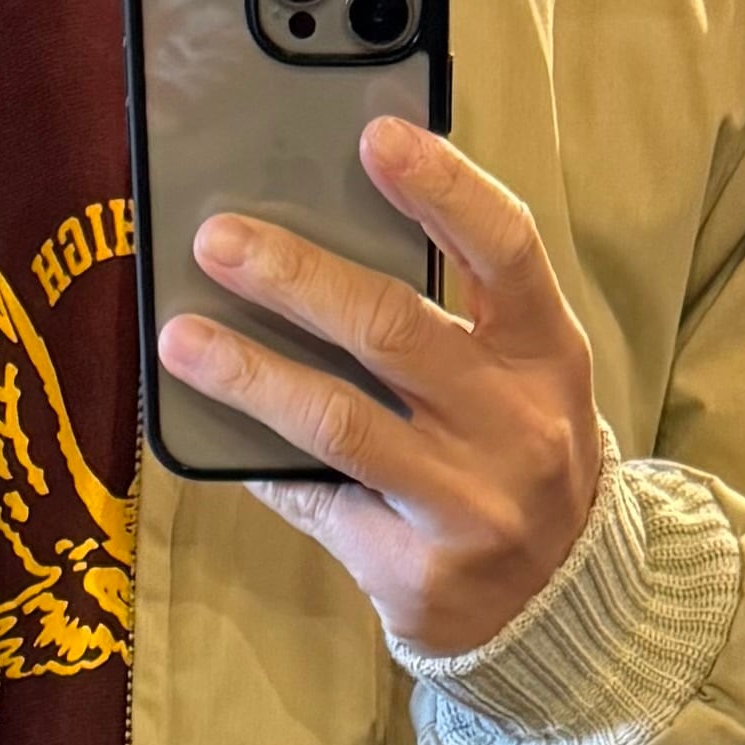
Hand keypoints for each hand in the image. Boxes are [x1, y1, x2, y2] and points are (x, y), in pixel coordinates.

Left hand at [155, 117, 605, 654]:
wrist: (562, 609)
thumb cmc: (521, 459)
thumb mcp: (524, 378)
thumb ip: (458, 313)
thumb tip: (323, 241)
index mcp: (546, 356)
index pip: (503, 251)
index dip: (442, 187)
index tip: (374, 135)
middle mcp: (514, 426)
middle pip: (394, 330)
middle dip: (297, 277)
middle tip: (219, 240)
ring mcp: (467, 505)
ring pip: (339, 423)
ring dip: (250, 373)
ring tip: (183, 339)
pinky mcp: (417, 571)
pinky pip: (317, 501)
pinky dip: (260, 462)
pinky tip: (212, 432)